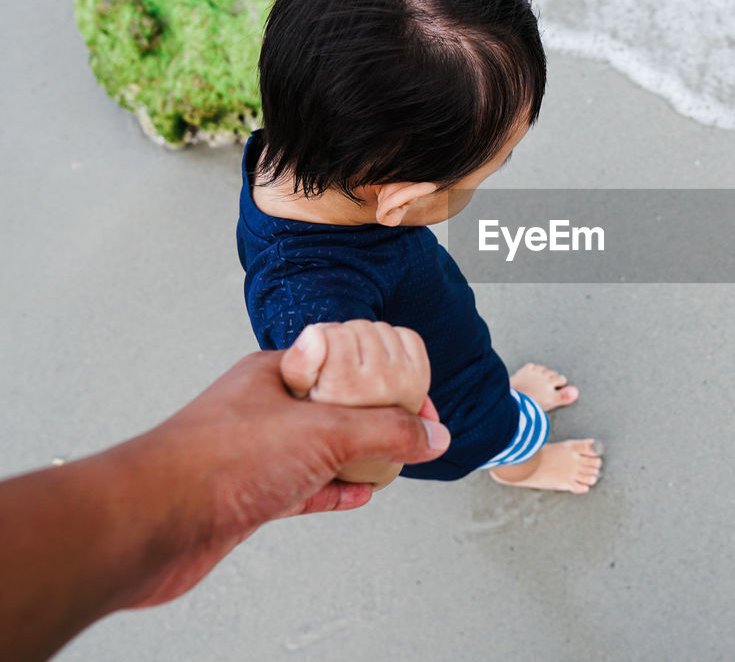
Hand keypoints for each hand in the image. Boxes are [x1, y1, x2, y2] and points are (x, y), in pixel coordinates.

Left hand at [120, 323, 449, 608]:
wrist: (151, 523)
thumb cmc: (215, 461)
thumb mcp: (324, 432)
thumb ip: (385, 431)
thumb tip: (431, 434)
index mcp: (277, 373)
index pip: (344, 363)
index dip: (386, 379)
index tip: (420, 400)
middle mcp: (264, 407)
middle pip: (334, 406)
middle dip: (376, 419)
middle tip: (412, 431)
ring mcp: (255, 452)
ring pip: (319, 448)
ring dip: (357, 457)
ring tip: (392, 462)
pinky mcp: (247, 495)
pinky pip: (303, 486)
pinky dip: (334, 490)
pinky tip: (357, 494)